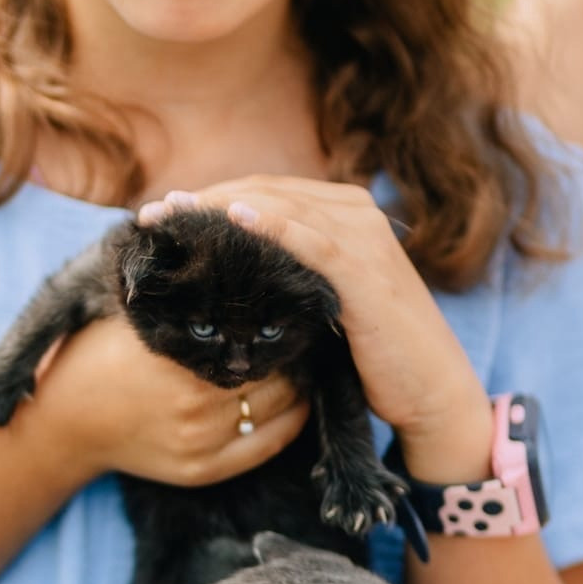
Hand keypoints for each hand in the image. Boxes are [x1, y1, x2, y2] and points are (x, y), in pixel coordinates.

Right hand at [28, 311, 309, 488]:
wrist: (62, 423)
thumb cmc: (97, 357)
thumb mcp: (132, 316)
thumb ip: (179, 295)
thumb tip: (235, 265)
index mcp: (177, 357)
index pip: (254, 328)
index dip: (272, 312)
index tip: (280, 299)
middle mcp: (194, 402)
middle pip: (274, 366)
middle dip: (285, 346)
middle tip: (294, 327)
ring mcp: (200, 442)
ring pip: (281, 403)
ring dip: (293, 380)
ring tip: (293, 359)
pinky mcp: (202, 470)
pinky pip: (270, 443)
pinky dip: (291, 418)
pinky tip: (294, 398)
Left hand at [140, 181, 492, 481]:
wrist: (432, 391)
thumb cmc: (372, 351)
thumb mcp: (319, 299)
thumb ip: (284, 272)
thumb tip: (222, 269)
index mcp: (343, 211)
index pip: (262, 192)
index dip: (208, 199)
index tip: (159, 215)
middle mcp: (355, 212)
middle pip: (264, 192)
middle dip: (204, 201)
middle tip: (151, 215)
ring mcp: (365, 238)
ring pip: (280, 208)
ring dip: (222, 209)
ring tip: (173, 216)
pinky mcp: (368, 272)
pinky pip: (314, 241)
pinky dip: (275, 225)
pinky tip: (235, 220)